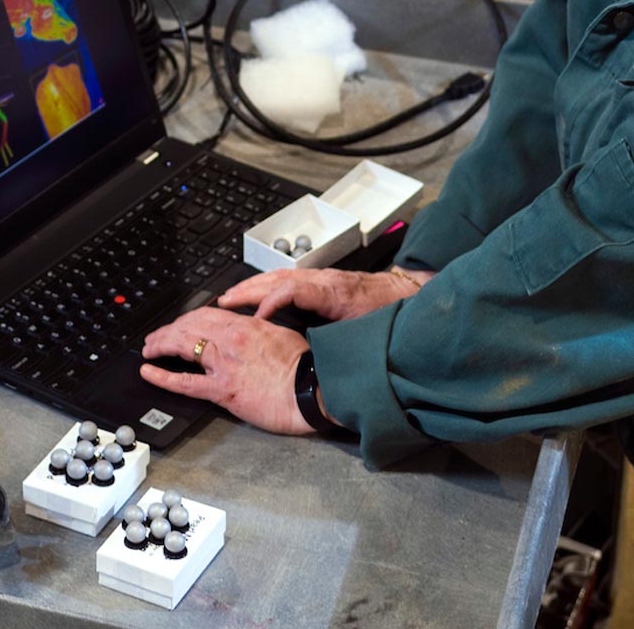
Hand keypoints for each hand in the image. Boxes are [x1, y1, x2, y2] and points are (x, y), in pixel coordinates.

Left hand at [138, 306, 315, 435]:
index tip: (179, 323)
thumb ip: (258, 329)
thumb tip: (247, 329)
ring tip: (149, 350)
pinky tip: (149, 372)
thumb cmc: (304, 367)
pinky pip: (185, 382)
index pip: (205, 313)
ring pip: (182, 345)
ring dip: (160, 345)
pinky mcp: (223, 390)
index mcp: (245, 325)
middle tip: (156, 337)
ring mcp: (224, 364)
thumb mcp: (280, 334)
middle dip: (168, 330)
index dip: (186, 318)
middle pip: (188, 326)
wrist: (312, 391)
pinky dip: (163, 376)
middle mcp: (230, 340)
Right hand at [218, 265, 426, 323]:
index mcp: (334, 293)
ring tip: (229, 298)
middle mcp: (325, 280)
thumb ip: (345, 342)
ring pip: (280, 276)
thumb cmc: (390, 315)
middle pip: (279, 278)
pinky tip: (254, 294)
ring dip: (252, 286)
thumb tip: (323, 358)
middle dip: (249, 290)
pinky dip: (265, 285)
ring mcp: (322, 277)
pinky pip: (287, 279)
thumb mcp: (368, 333)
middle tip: (224, 302)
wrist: (409, 294)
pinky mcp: (322, 281)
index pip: (293, 289)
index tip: (256, 318)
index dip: (271, 302)